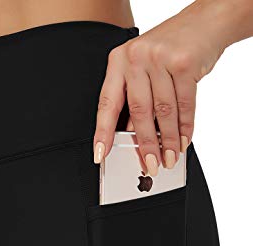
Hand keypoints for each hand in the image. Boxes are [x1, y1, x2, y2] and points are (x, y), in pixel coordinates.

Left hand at [93, 4, 224, 174]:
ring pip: (163, 111)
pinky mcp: (184, 62)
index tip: (100, 154)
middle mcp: (136, 58)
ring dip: (167, 140)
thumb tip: (135, 137)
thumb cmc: (169, 49)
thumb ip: (136, 99)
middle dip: (145, 144)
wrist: (205, 22)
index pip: (107, 104)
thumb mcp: (143, 69)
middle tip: (148, 164)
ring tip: (168, 157)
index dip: (103, 132)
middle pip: (138, 111)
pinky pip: (184, 104)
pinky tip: (182, 140)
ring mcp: (160, 58)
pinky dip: (184, 127)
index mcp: (118, 62)